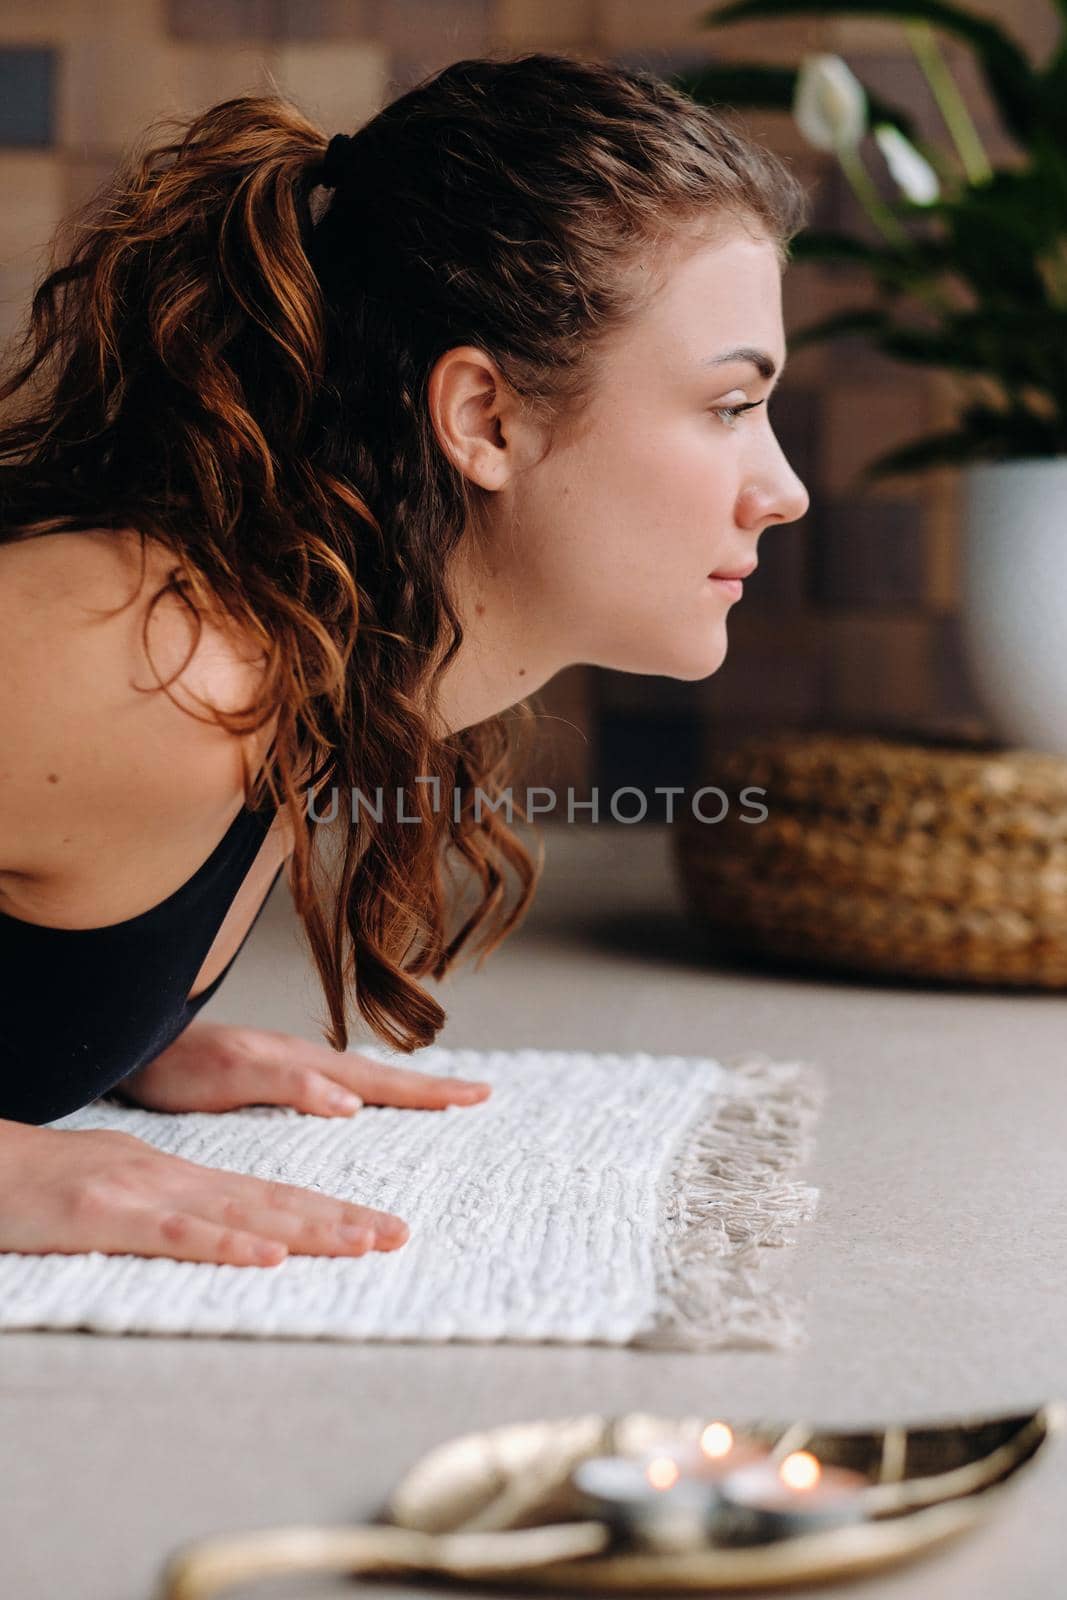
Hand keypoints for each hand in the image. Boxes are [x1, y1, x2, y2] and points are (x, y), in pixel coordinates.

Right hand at [0, 1117, 408, 1263]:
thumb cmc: (40, 1188)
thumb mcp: (118, 1194)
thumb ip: (171, 1211)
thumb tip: (226, 1236)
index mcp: (180, 1176)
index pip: (269, 1195)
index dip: (328, 1210)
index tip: (379, 1226)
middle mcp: (174, 1177)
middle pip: (271, 1201)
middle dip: (339, 1218)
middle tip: (397, 1235)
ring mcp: (142, 1192)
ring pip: (240, 1213)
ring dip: (306, 1230)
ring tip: (362, 1242)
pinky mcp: (106, 1212)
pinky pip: (176, 1232)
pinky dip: (226, 1244)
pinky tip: (268, 1256)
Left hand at [114, 1021, 492, 1118]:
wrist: (132, 1043)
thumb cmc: (175, 1063)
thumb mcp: (233, 1076)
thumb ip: (292, 1085)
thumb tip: (353, 1103)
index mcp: (303, 1063)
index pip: (379, 1081)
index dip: (427, 1092)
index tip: (476, 1096)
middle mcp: (304, 1062)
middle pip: (380, 1077)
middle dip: (431, 1087)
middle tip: (481, 1094)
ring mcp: (289, 1065)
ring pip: (361, 1078)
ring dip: (404, 1088)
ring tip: (439, 1095)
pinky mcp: (270, 1076)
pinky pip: (337, 1084)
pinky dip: (367, 1092)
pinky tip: (364, 1100)